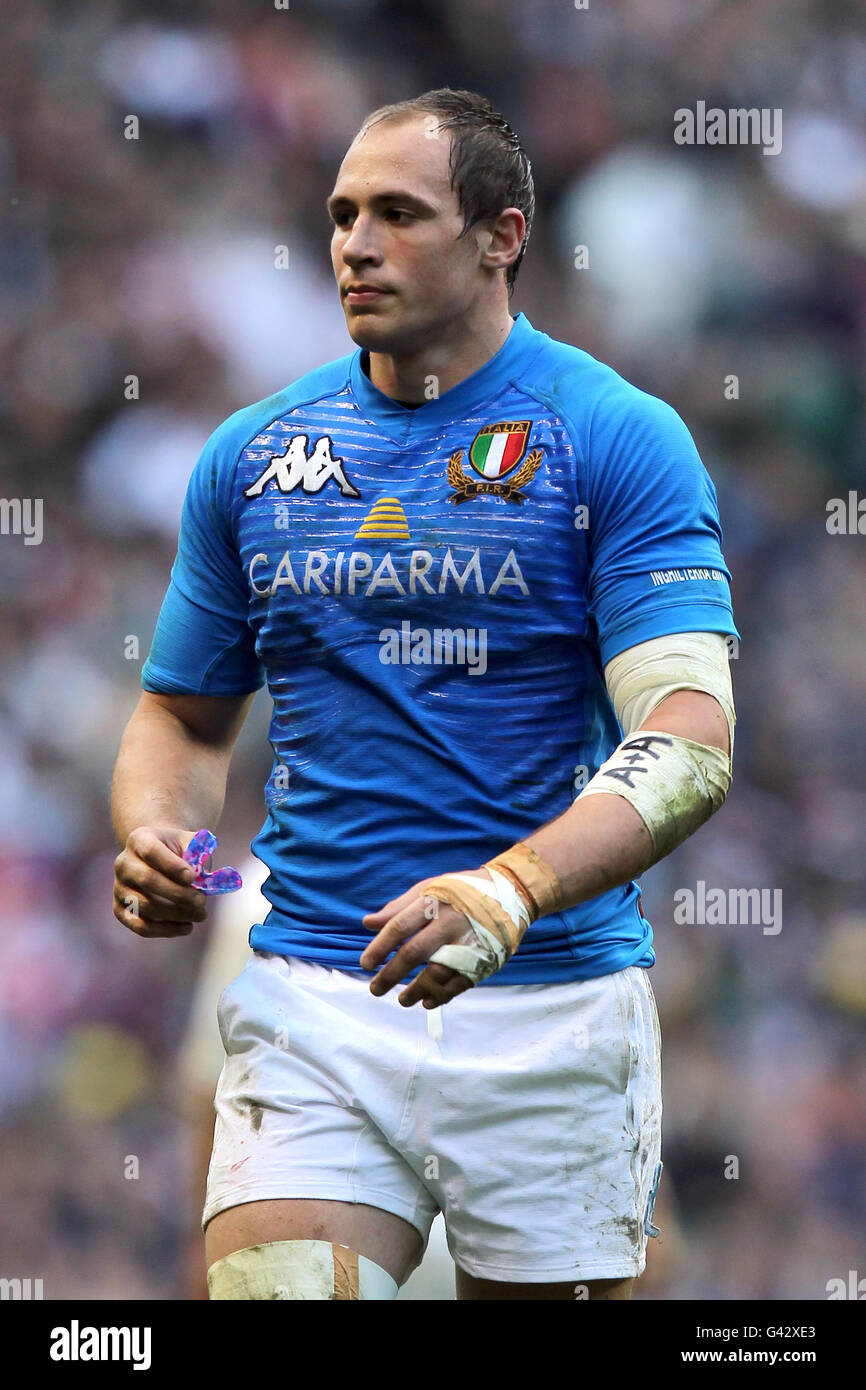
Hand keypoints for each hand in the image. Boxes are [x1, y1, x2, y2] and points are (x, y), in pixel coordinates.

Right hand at [113, 826, 208, 937]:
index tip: (193, 877)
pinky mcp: (120, 910)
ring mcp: (119, 888)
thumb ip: (199, 854)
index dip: (173, 866)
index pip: (152, 851)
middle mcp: (123, 863)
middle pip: (148, 880)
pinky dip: (166, 930)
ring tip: (201, 914)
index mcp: (139, 839)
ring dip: (177, 914)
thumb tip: (203, 880)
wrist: (160, 859)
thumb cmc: (179, 852)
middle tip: (202, 901)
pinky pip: (141, 926)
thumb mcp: (190, 843)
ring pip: (145, 906)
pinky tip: (187, 927)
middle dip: (178, 894)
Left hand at [360, 869, 492, 1008]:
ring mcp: (468, 942)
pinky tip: (427, 1001)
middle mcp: (449, 922)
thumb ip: (398, 908)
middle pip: (415, 952)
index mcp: (433, 902)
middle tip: (375, 989)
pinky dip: (442, 996)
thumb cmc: (461, 891)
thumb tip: (368, 923)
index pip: (400, 926)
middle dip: (391, 974)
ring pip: (437, 973)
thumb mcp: (429, 889)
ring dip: (416, 991)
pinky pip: (460, 983)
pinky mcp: (484, 958)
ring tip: (402, 1000)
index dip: (380, 947)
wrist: (510, 893)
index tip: (365, 964)